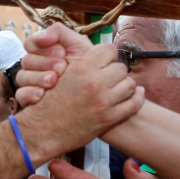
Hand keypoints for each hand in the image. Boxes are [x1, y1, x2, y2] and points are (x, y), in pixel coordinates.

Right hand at [16, 23, 93, 105]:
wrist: (94, 91)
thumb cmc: (87, 66)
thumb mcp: (78, 44)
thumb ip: (58, 32)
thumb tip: (41, 37)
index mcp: (44, 51)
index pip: (30, 44)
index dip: (45, 48)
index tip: (62, 54)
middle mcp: (35, 66)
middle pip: (26, 60)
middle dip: (45, 63)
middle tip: (61, 68)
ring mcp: (31, 83)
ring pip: (22, 77)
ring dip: (38, 78)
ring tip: (53, 82)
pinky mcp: (28, 99)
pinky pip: (20, 94)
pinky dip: (30, 93)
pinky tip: (42, 95)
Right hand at [27, 44, 142, 154]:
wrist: (43, 129)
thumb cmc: (48, 101)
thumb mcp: (58, 72)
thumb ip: (79, 61)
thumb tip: (95, 52)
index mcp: (82, 67)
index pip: (109, 49)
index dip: (108, 54)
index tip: (105, 60)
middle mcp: (95, 82)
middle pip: (121, 67)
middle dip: (116, 71)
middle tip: (109, 77)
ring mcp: (103, 102)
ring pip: (130, 84)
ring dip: (125, 85)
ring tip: (117, 88)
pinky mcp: (109, 118)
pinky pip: (133, 104)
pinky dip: (136, 98)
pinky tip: (134, 95)